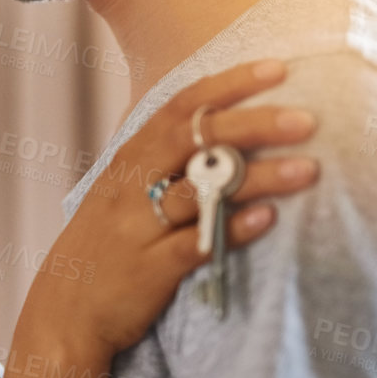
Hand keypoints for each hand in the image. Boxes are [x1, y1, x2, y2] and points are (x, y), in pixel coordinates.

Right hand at [18, 59, 318, 364]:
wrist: (66, 309)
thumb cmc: (107, 245)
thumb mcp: (125, 191)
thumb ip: (165, 161)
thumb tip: (224, 128)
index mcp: (130, 158)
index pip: (181, 107)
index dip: (228, 85)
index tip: (277, 68)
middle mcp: (132, 184)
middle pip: (194, 140)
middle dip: (252, 124)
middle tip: (306, 118)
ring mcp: (140, 225)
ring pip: (201, 191)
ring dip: (257, 178)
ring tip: (310, 169)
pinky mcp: (150, 268)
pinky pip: (195, 244)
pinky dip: (232, 230)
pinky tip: (269, 219)